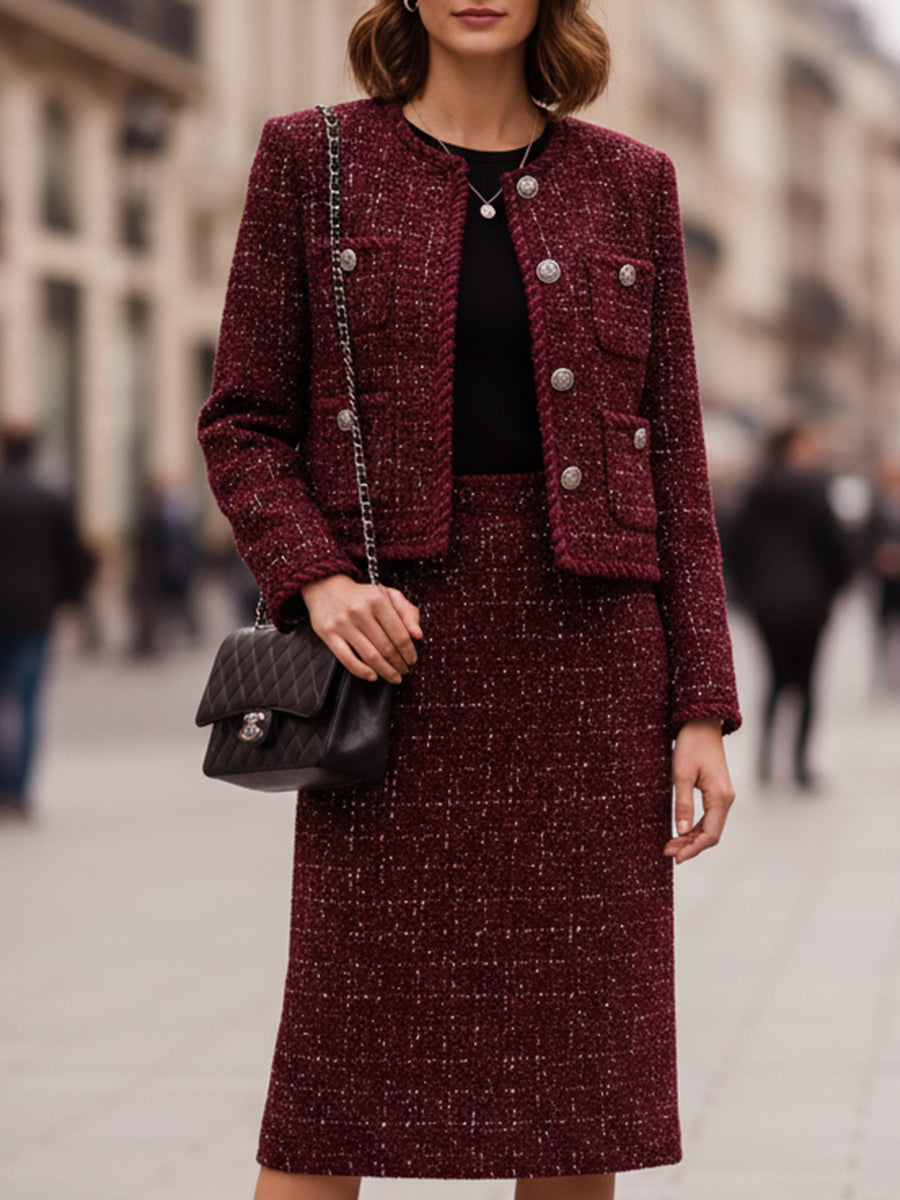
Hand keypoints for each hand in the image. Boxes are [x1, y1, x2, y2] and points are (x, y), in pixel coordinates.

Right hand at [300, 574, 422, 684]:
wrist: (326, 587)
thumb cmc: (362, 595)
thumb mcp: (387, 595)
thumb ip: (407, 612)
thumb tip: (418, 635)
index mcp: (378, 600)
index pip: (400, 634)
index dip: (409, 652)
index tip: (412, 660)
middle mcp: (360, 611)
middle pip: (386, 647)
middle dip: (399, 664)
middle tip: (404, 671)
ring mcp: (343, 623)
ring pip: (370, 656)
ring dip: (386, 671)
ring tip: (394, 676)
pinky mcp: (328, 634)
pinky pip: (347, 659)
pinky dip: (362, 672)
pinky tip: (373, 676)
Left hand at [663, 717, 734, 863]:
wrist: (701, 724)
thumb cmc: (691, 746)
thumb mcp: (681, 775)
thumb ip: (682, 804)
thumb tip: (681, 831)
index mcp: (720, 797)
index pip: (710, 834)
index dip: (693, 849)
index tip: (675, 858)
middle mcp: (726, 799)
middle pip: (711, 834)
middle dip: (690, 846)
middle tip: (666, 852)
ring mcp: (722, 796)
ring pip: (709, 827)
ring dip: (691, 838)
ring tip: (669, 845)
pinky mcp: (716, 792)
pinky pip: (708, 817)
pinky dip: (694, 827)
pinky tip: (680, 831)